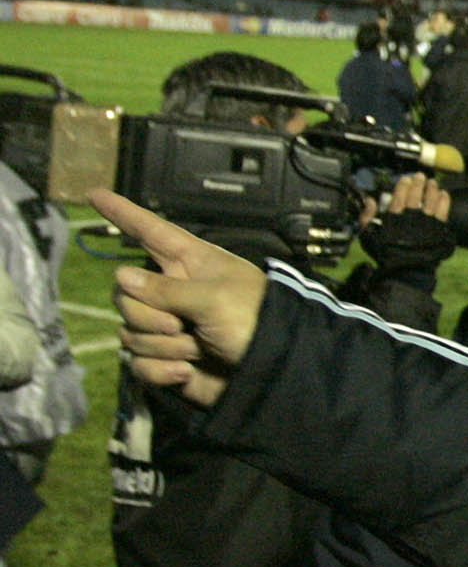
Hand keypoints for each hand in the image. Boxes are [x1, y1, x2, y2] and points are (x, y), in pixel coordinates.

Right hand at [100, 188, 266, 407]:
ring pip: (130, 331)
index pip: (150, 231)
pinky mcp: (167, 359)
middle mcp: (174, 291)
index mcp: (191, 263)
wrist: (274, 373)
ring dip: (164, 345)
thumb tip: (121, 277)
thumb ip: (165, 288)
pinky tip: (187, 372)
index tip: (94, 193)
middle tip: (183, 326)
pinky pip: (139, 363)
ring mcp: (168, 326)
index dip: (123, 213)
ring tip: (200, 349)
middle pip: (125, 293)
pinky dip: (161, 371)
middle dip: (148, 315)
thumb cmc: (255, 323)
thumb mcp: (214, 298)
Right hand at [359, 173, 456, 271]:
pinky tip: (444, 194)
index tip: (406, 179)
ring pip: (431, 201)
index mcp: (394, 218)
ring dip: (432, 190)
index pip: (399, 196)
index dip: (403, 186)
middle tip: (420, 176)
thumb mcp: (368, 237)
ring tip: (432, 183)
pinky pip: (443, 212)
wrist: (406, 272)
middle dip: (418, 184)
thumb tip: (370, 200)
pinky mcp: (438, 230)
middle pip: (416, 196)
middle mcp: (411, 218)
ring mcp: (426, 224)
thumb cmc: (386, 254)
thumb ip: (367, 218)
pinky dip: (444, 202)